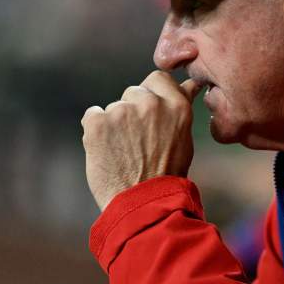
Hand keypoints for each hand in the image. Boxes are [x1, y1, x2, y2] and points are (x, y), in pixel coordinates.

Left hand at [81, 70, 202, 210]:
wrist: (141, 205)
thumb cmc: (165, 173)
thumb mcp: (183, 137)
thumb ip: (181, 106)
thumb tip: (191, 83)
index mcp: (176, 105)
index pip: (157, 78)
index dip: (152, 94)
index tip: (149, 114)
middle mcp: (150, 103)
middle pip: (133, 92)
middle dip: (132, 112)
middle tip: (138, 142)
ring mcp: (122, 111)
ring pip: (114, 107)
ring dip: (115, 124)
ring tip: (124, 153)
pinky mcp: (98, 122)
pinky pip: (92, 115)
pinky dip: (95, 131)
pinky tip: (106, 151)